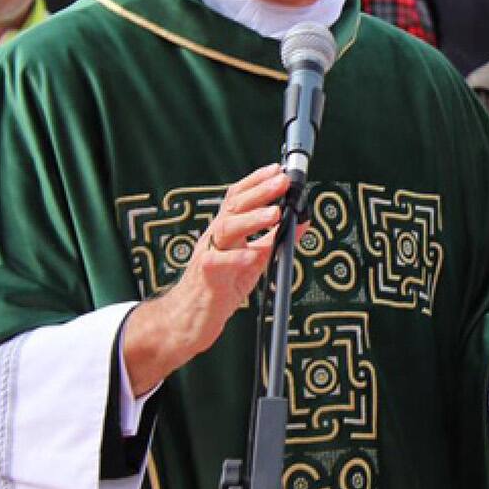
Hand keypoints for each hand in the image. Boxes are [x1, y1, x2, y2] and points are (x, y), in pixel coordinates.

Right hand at [121, 164, 288, 394]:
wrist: (188, 319)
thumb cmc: (219, 286)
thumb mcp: (253, 261)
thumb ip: (273, 241)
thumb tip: (300, 222)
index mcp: (226, 231)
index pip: (238, 198)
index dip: (256, 182)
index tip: (277, 170)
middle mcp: (215, 238)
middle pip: (234, 207)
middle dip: (259, 191)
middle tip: (282, 182)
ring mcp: (208, 255)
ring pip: (225, 229)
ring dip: (251, 219)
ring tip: (274, 213)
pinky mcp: (206, 278)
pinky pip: (218, 264)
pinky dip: (237, 258)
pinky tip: (252, 255)